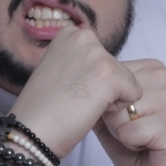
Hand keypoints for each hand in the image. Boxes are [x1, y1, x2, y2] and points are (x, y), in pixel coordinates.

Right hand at [9, 25, 142, 158]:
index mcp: (70, 34)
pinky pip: (134, 94)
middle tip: (74, 100)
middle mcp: (84, 37)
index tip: (68, 90)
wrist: (31, 131)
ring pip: (127, 80)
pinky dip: (118, 109)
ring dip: (110, 99)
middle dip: (103, 88)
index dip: (91, 81)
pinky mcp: (110, 75)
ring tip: (80, 105)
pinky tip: (91, 111)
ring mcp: (97, 54)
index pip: (103, 57)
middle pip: (117, 67)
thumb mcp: (59, 71)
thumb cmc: (43, 109)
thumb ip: (80, 63)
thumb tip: (98, 70)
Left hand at [94, 59, 165, 165]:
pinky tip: (146, 146)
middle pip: (111, 94)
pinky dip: (130, 144)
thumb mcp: (110, 113)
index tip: (126, 115)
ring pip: (118, 113)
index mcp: (150, 69)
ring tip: (139, 137)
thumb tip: (77, 84)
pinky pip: (128, 132)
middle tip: (133, 130)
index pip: (108, 77)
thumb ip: (99, 94)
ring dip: (122, 132)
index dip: (107, 103)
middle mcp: (163, 77)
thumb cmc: (137, 143)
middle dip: (113, 118)